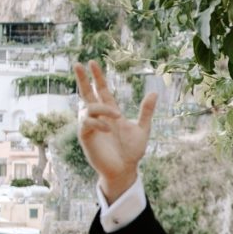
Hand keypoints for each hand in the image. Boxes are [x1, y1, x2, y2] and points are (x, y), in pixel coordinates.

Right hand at [75, 59, 156, 201]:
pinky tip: (109, 129)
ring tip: (117, 116)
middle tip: (78, 64)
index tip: (93, 63)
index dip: (97, 77)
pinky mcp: (86, 138)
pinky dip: (97, 123)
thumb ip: (146, 111)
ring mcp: (91, 127)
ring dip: (102, 108)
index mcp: (111, 113)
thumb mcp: (143, 129)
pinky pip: (86, 125)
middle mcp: (99, 117)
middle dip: (82, 79)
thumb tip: (154, 92)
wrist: (126, 170)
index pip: (102, 91)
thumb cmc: (132, 152)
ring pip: (88, 108)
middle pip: (87, 94)